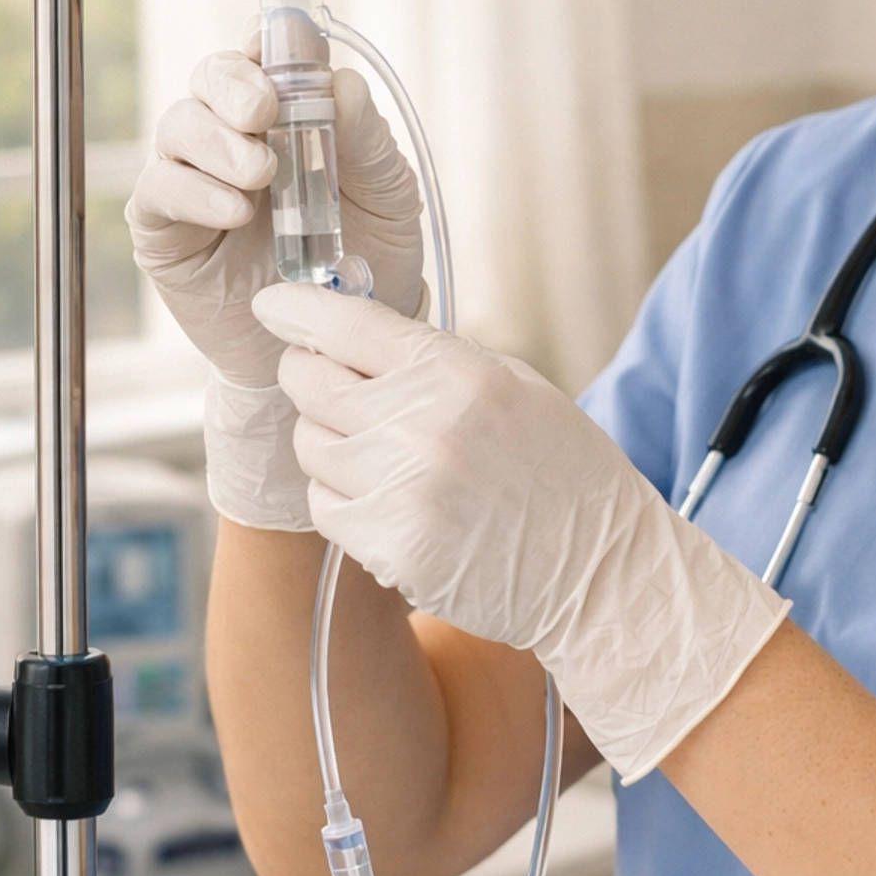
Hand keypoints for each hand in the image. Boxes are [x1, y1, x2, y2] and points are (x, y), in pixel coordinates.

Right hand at [128, 51, 424, 529]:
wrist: (341, 344)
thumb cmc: (370, 259)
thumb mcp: (389, 196)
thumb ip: (368, 140)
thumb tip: (342, 82)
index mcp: (292, 113)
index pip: (266, 53)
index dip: (269, 40)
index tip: (278, 44)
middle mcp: (236, 134)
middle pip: (211, 76)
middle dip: (234, 83)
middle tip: (266, 109)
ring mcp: (197, 178)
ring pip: (178, 124)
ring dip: (218, 140)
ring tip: (261, 175)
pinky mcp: (169, 229)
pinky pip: (160, 190)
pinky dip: (194, 191)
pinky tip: (234, 211)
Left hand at [254, 283, 790, 782]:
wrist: (601, 569)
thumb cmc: (566, 474)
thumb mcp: (516, 388)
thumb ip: (436, 361)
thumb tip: (356, 338)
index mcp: (458, 372)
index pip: (346, 323)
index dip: (297, 309)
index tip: (273, 305)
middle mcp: (421, 423)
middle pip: (308, 382)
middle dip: (311, 378)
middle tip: (333, 388)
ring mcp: (400, 487)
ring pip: (309, 446)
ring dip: (332, 446)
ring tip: (385, 458)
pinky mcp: (388, 546)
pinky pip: (324, 507)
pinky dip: (345, 501)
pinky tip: (392, 502)